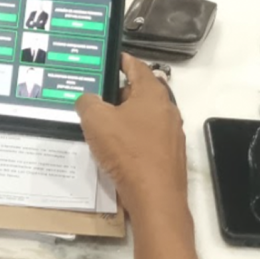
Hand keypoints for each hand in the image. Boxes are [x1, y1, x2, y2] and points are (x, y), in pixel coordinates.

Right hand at [76, 54, 187, 218]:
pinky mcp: (169, 156)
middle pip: (140, 92)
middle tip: (94, 95)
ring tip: (100, 123)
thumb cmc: (127, 151)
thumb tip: (87, 99)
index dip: (121, 60)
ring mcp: (171, 134)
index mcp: (153, 94)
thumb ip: (88, 103)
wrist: (155, 199)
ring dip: (124, 118)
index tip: (107, 59)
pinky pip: (147, 138)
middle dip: (117, 93)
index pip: (137, 67)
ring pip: (143, 117)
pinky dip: (132, 138)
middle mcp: (167, 110)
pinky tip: (115, 149)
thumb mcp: (96, 121)